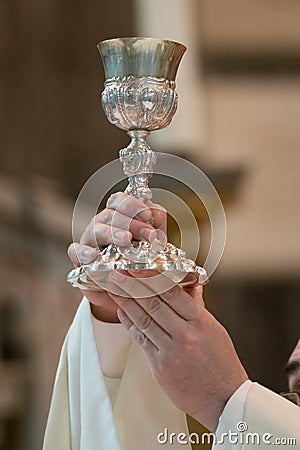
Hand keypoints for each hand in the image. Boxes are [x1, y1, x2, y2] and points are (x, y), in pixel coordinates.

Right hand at [67, 192, 165, 321]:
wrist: (125, 290)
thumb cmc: (139, 261)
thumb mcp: (153, 243)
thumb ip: (156, 225)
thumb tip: (156, 213)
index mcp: (118, 217)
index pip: (120, 201)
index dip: (133, 205)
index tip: (148, 215)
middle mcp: (102, 225)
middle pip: (111, 214)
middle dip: (132, 223)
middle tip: (149, 235)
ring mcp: (89, 241)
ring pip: (95, 229)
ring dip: (113, 233)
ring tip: (127, 241)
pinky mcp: (80, 260)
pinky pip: (76, 251)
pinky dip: (83, 252)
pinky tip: (94, 256)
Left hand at [107, 270, 247, 430]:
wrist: (223, 399)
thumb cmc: (222, 363)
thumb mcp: (215, 329)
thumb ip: (197, 306)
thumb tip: (190, 284)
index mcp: (201, 322)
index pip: (172, 293)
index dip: (151, 278)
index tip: (138, 268)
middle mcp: (185, 335)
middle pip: (153, 304)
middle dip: (132, 287)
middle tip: (119, 274)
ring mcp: (171, 352)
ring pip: (144, 321)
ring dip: (126, 303)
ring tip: (115, 289)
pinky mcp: (160, 367)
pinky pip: (141, 340)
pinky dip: (131, 325)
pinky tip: (123, 313)